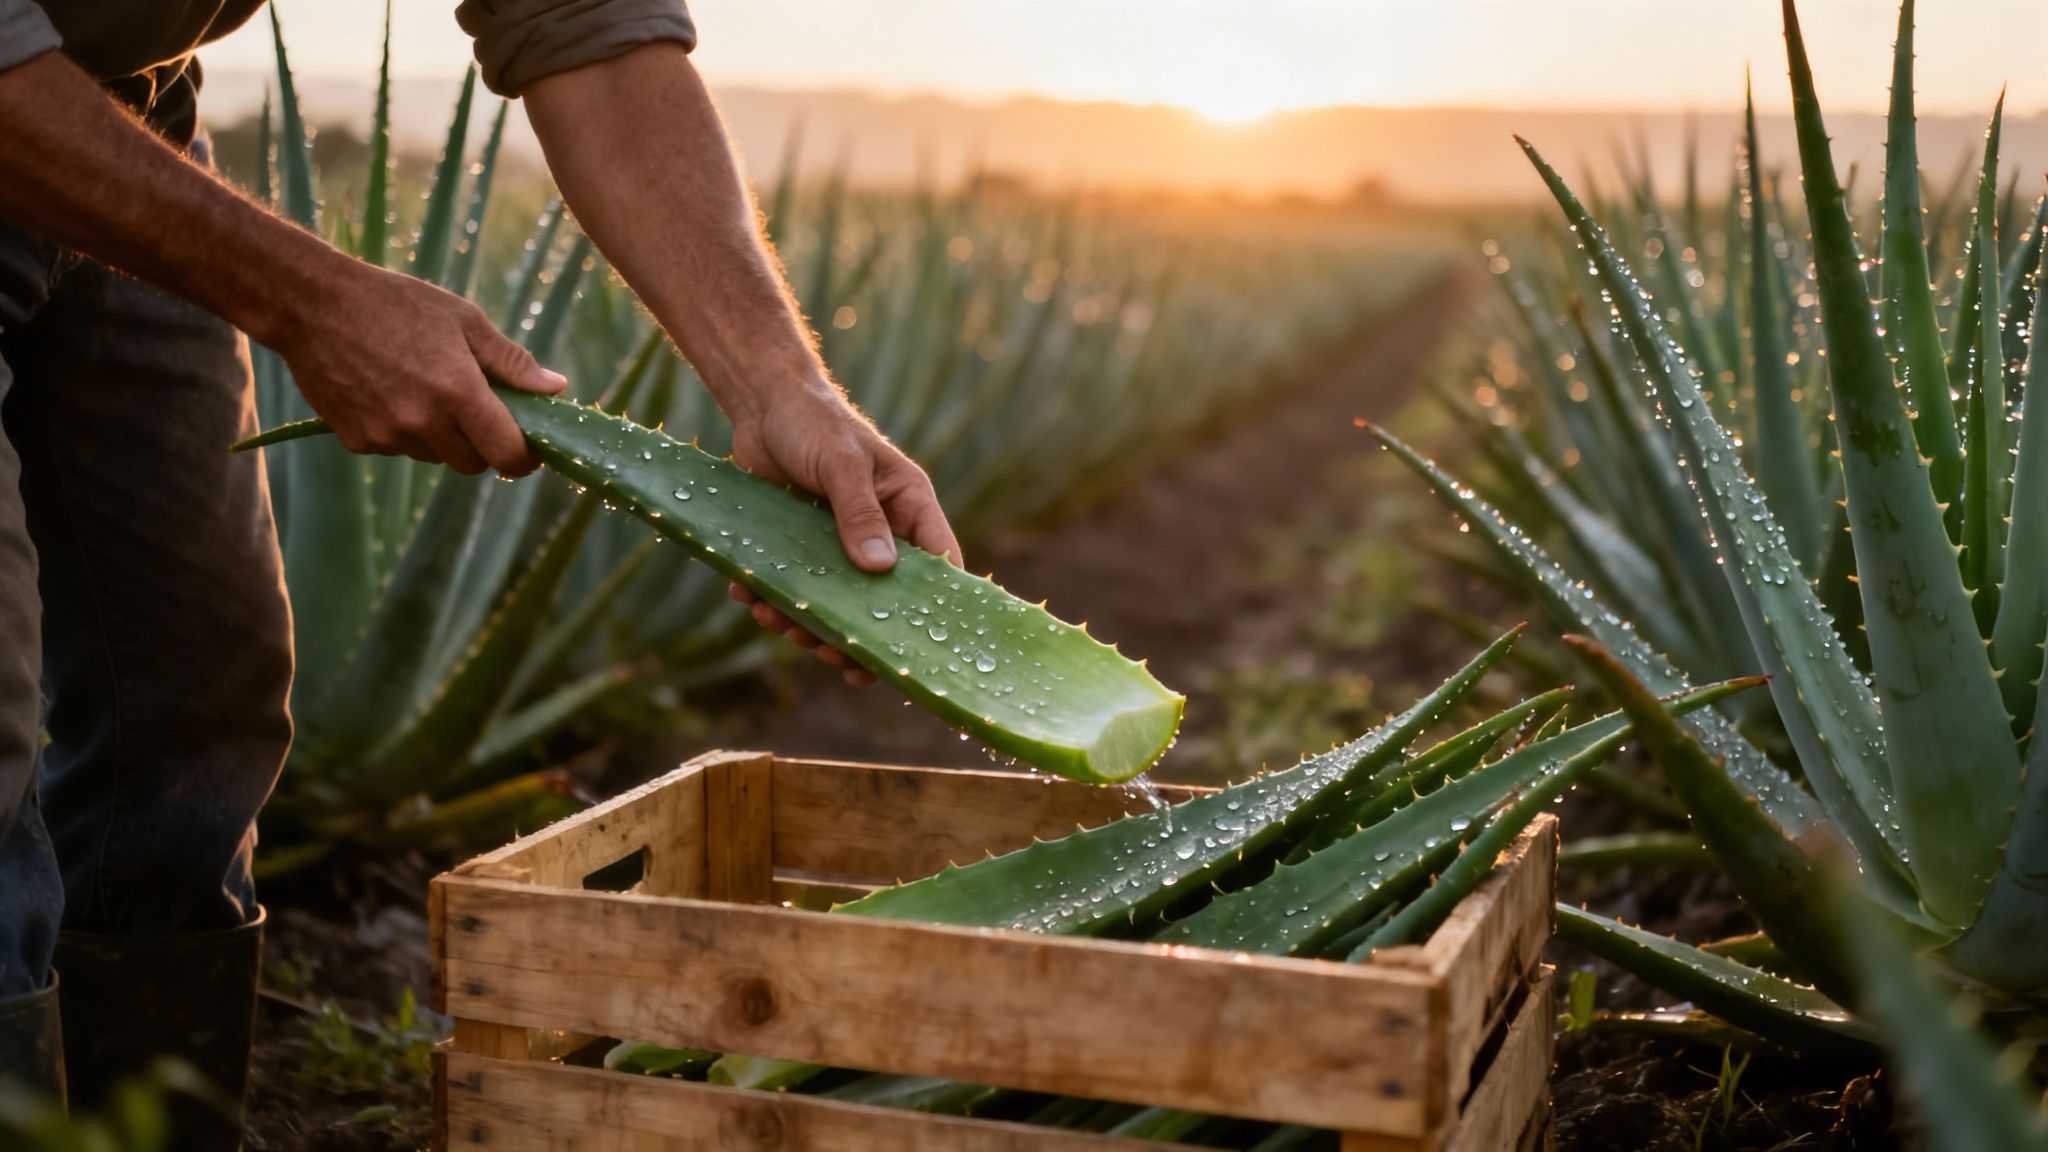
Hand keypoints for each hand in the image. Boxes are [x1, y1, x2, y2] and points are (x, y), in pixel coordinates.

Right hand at [272, 260, 567, 475]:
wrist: (312, 305)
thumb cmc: (396, 304)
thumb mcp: (464, 320)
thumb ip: (512, 361)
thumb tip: (556, 388)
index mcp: (458, 392)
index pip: (507, 454)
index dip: (524, 458)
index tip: (529, 449)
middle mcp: (423, 422)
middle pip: (473, 464)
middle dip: (484, 445)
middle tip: (478, 411)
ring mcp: (387, 435)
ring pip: (436, 457)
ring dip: (443, 438)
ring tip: (427, 389)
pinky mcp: (358, 441)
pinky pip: (398, 449)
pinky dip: (405, 433)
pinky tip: (391, 392)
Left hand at [726, 381, 962, 685]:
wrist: (763, 403)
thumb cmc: (815, 421)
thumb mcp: (841, 463)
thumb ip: (859, 512)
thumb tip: (880, 568)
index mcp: (909, 508)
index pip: (938, 565)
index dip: (934, 608)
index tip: (917, 647)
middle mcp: (882, 532)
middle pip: (883, 599)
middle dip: (858, 633)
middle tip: (832, 654)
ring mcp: (840, 544)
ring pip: (835, 603)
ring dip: (807, 622)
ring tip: (777, 621)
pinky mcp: (801, 548)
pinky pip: (795, 587)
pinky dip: (772, 599)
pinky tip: (749, 596)